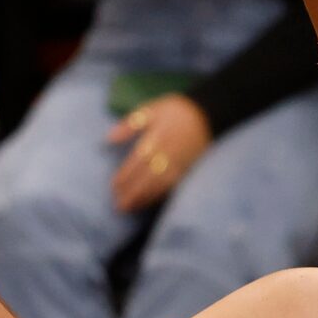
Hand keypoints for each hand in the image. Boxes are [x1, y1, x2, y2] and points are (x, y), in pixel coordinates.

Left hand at [107, 94, 211, 211]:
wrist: (208, 113)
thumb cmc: (176, 110)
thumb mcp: (151, 109)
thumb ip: (129, 124)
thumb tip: (109, 138)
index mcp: (156, 137)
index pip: (137, 161)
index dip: (125, 175)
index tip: (113, 187)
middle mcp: (168, 153)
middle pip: (148, 177)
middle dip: (133, 193)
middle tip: (119, 206)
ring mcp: (180, 163)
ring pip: (160, 184)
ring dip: (145, 198)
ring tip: (131, 208)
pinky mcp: (189, 169)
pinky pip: (173, 185)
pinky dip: (160, 195)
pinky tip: (150, 202)